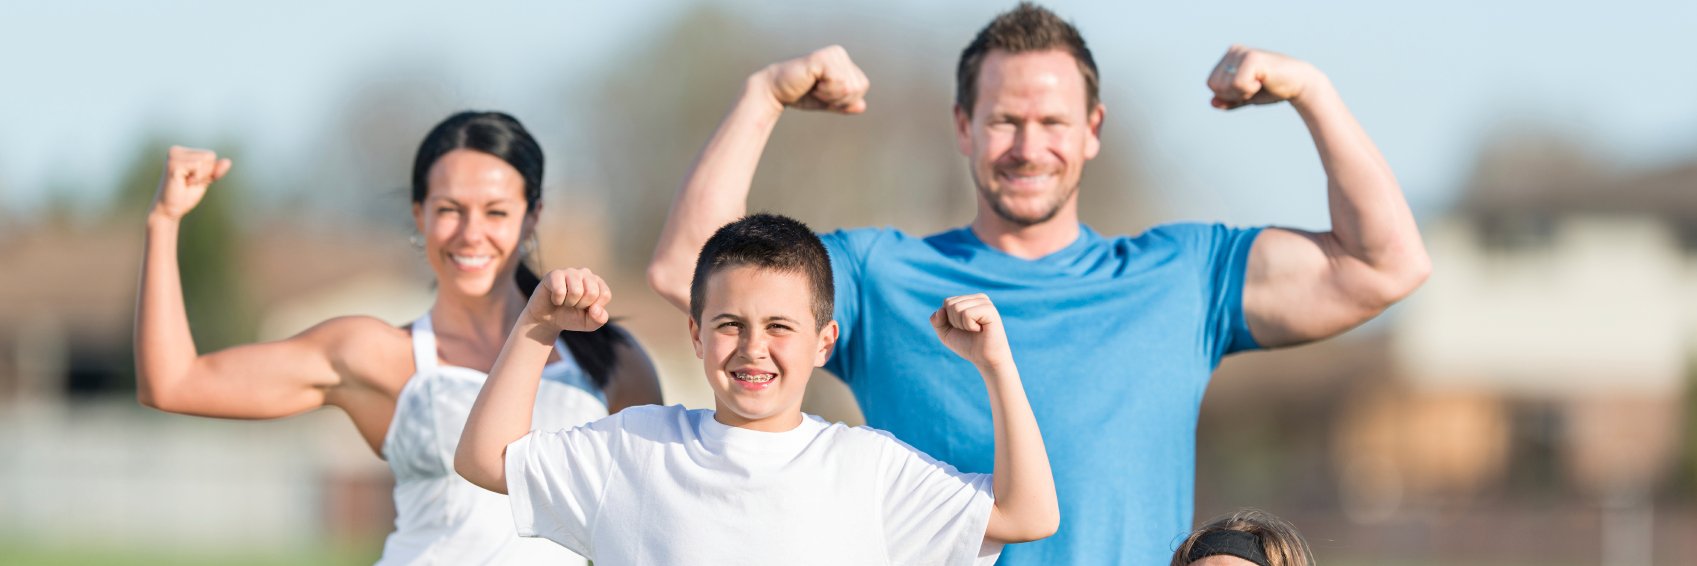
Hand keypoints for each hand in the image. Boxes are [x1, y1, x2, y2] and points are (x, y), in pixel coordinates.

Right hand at [150, 146, 231, 221]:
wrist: (170, 210)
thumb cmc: (186, 195)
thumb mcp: (205, 180)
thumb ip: (216, 170)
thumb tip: (228, 161)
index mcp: (182, 152)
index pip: (210, 155)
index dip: (208, 171)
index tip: (193, 179)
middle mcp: (176, 150)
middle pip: (209, 156)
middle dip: (205, 173)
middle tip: (189, 182)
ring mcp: (173, 156)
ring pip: (205, 161)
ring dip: (200, 176)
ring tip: (186, 182)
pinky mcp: (173, 165)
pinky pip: (198, 167)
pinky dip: (196, 178)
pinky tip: (183, 183)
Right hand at [524, 268, 611, 332]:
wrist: (547, 319)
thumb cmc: (571, 317)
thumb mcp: (589, 323)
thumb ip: (599, 319)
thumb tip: (595, 309)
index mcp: (597, 282)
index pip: (605, 294)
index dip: (594, 308)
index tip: (585, 309)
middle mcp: (585, 273)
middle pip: (592, 292)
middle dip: (581, 305)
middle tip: (573, 304)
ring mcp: (570, 271)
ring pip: (576, 291)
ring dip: (569, 303)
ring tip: (564, 301)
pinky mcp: (554, 274)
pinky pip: (559, 290)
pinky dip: (557, 300)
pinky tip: (554, 298)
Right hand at [756, 45, 869, 113]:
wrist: (775, 92)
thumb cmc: (800, 95)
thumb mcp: (827, 102)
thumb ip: (845, 104)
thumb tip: (863, 106)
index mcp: (843, 61)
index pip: (862, 86)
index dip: (845, 99)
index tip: (825, 94)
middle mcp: (839, 53)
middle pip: (858, 88)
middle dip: (839, 99)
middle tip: (818, 91)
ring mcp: (832, 54)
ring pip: (850, 87)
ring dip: (830, 95)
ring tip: (814, 87)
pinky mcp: (822, 58)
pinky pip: (839, 83)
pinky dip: (826, 91)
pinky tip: (812, 84)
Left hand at [930, 293, 1013, 370]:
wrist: (986, 359)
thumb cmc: (968, 345)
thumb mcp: (946, 333)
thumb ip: (937, 321)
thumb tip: (940, 310)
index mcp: (969, 300)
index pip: (947, 302)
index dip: (949, 320)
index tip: (963, 328)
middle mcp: (978, 298)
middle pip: (950, 303)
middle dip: (954, 322)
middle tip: (969, 330)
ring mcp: (985, 302)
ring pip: (956, 308)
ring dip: (962, 325)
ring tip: (975, 330)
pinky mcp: (989, 309)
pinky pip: (966, 314)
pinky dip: (969, 326)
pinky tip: (980, 329)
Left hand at [1206, 45, 1323, 109]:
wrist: (1298, 85)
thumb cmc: (1272, 89)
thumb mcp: (1244, 96)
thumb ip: (1227, 100)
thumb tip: (1212, 102)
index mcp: (1229, 56)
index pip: (1211, 84)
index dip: (1228, 94)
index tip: (1248, 88)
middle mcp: (1233, 50)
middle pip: (1215, 85)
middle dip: (1233, 94)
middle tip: (1255, 86)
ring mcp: (1242, 52)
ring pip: (1224, 86)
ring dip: (1242, 92)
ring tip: (1259, 82)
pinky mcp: (1252, 58)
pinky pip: (1237, 84)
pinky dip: (1249, 90)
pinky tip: (1263, 81)